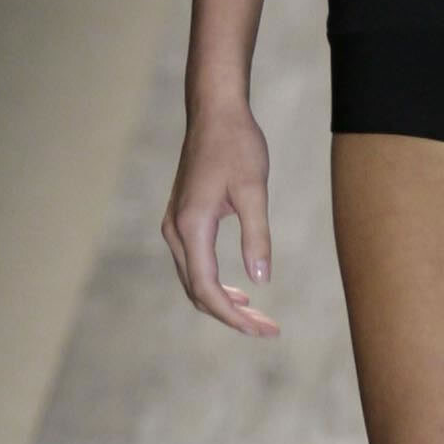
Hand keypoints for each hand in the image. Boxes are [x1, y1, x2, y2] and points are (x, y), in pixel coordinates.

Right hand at [163, 99, 278, 335]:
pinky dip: (215, 284)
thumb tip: (261, 281)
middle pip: (197, 291)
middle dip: (232, 316)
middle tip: (268, 330)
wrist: (215, 113)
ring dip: (223, 303)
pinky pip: (194, 264)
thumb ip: (257, 236)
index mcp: (191, 227)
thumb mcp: (255, 190)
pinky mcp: (183, 220)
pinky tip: (241, 291)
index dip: (233, 317)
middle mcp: (176, 231)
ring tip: (257, 317)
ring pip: (194, 280)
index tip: (263, 330)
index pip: (207, 289)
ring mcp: (175, 226)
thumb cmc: (237, 145)